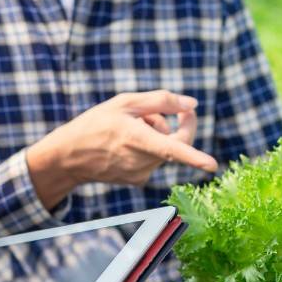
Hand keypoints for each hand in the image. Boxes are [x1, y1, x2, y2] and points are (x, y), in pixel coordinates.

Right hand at [27, 90, 218, 208]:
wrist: (69, 156)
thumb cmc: (96, 124)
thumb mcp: (125, 102)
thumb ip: (161, 101)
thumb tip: (192, 105)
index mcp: (138, 139)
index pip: (172, 149)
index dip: (194, 157)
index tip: (212, 166)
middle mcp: (142, 161)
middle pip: (175, 140)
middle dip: (172, 122)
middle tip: (162, 109)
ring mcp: (141, 174)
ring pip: (164, 149)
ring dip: (155, 135)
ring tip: (128, 129)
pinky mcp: (138, 181)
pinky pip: (154, 159)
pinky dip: (147, 148)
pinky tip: (125, 145)